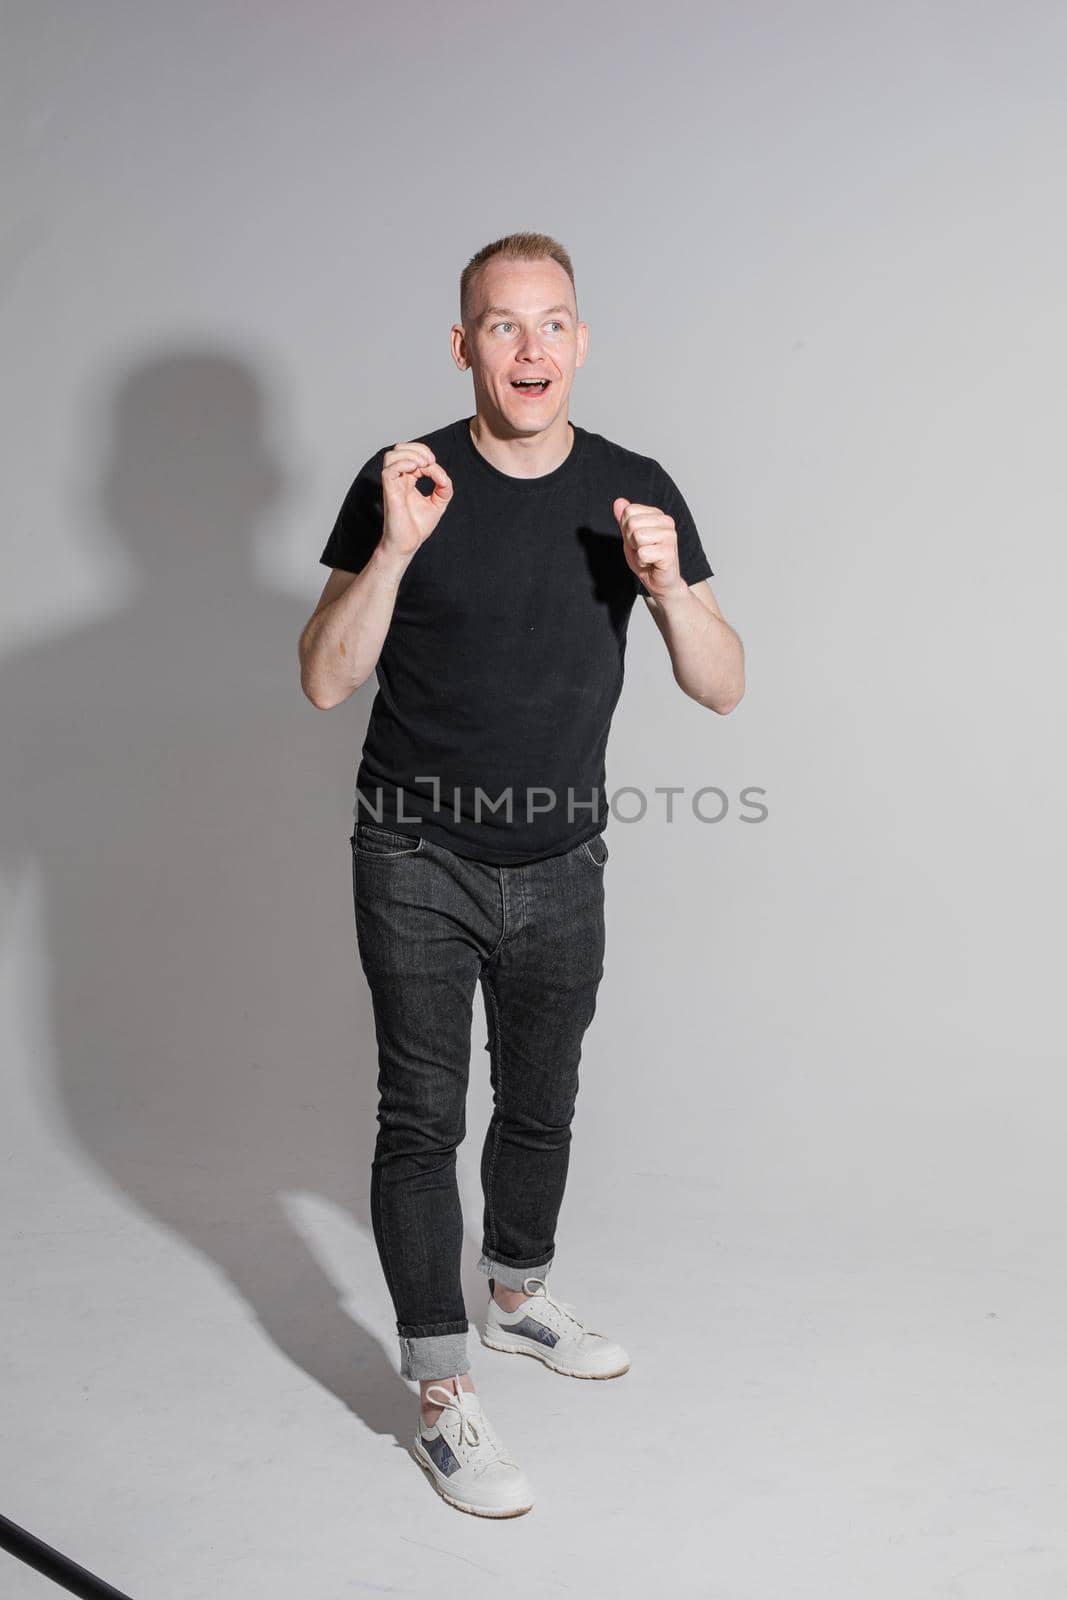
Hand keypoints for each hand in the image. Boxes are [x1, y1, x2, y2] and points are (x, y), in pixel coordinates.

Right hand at [380, 442, 453, 556]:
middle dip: (418, 449)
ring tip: (423, 465)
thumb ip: (444, 487)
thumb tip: (443, 476)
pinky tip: (415, 470)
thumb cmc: (417, 527)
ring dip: (410, 454)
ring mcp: (392, 485)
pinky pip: (389, 470)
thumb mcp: (438, 503)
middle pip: (400, 449)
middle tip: (430, 462)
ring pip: (391, 455)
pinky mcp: (389, 492)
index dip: (426, 455)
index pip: (413, 455)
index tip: (438, 472)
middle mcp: (398, 480)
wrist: (408, 544)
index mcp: (408, 480)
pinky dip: (403, 464)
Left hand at [613, 498, 684, 598]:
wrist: (659, 581)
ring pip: (637, 536)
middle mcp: (666, 521)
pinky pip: (643, 552)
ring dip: (637, 551)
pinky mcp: (669, 551)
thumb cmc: (647, 559)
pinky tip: (651, 563)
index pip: (629, 511)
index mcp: (657, 514)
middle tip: (642, 550)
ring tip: (647, 556)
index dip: (626, 529)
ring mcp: (670, 536)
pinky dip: (642, 561)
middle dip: (631, 540)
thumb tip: (618, 501)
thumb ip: (624, 519)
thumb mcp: (630, 536)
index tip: (637, 540)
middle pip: (632, 523)